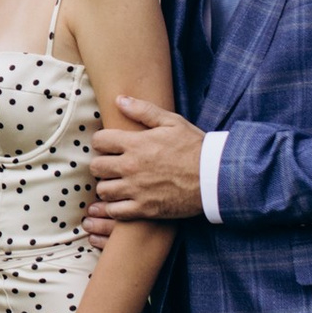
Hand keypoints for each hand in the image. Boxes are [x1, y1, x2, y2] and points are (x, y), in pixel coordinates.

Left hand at [88, 91, 204, 224]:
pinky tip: (121, 202)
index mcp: (135, 144)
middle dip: (101, 164)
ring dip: (107, 186)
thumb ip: (143, 110)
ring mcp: (136, 190)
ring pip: (103, 190)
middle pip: (96, 167)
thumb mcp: (172, 122)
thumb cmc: (195, 147)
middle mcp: (131, 167)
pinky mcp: (145, 209)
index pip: (99, 141)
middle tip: (112, 165)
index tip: (109, 146)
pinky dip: (114, 208)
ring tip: (117, 184)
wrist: (215, 177)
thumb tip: (120, 100)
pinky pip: (115, 212)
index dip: (102, 142)